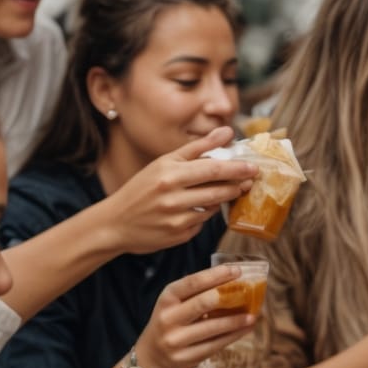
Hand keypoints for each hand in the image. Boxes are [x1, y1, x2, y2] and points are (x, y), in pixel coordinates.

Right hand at [100, 128, 256, 255]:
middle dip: (237, 185)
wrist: (114, 223)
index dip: (236, 169)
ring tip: (227, 191)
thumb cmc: (141, 188)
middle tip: (249, 180)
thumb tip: (227, 131)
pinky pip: (202, 223)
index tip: (253, 167)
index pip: (212, 169)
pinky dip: (205, 215)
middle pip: (217, 190)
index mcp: (168, 174)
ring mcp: (176, 219)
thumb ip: (198, 147)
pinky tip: (198, 208)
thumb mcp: (164, 162)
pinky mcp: (179, 236)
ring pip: (212, 207)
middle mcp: (172, 197)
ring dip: (222, 199)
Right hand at [133, 265, 258, 367]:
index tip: (236, 270)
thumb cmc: (168, 326)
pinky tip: (246, 328)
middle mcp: (168, 318)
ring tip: (253, 315)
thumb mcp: (172, 307)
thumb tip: (232, 282)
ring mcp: (177, 340)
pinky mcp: (186, 358)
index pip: (192, 283)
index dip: (215, 275)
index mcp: (166, 300)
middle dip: (229, 295)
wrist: (149, 361)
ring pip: (213, 327)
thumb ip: (195, 295)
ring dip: (236, 320)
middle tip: (249, 291)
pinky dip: (234, 335)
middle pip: (203, 303)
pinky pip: (216, 345)